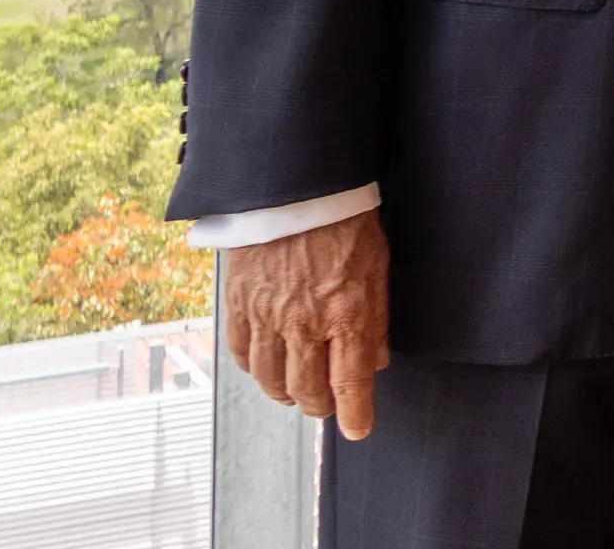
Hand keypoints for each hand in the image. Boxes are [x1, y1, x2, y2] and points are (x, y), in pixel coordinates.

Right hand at [225, 210, 389, 439]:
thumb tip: (376, 361)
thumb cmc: (342, 221)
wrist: (292, 185)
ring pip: (271, 380)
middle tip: (327, 405)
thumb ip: (376, 317)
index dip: (355, 413)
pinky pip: (242, 355)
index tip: (358, 429)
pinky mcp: (238, 306)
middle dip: (320, 405)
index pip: (350, 381)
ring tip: (298, 391)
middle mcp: (303, 323)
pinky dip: (256, 370)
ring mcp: (266, 317)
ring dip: (286, 394)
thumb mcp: (376, 266)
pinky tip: (267, 367)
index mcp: (345, 312)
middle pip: (306, 389)